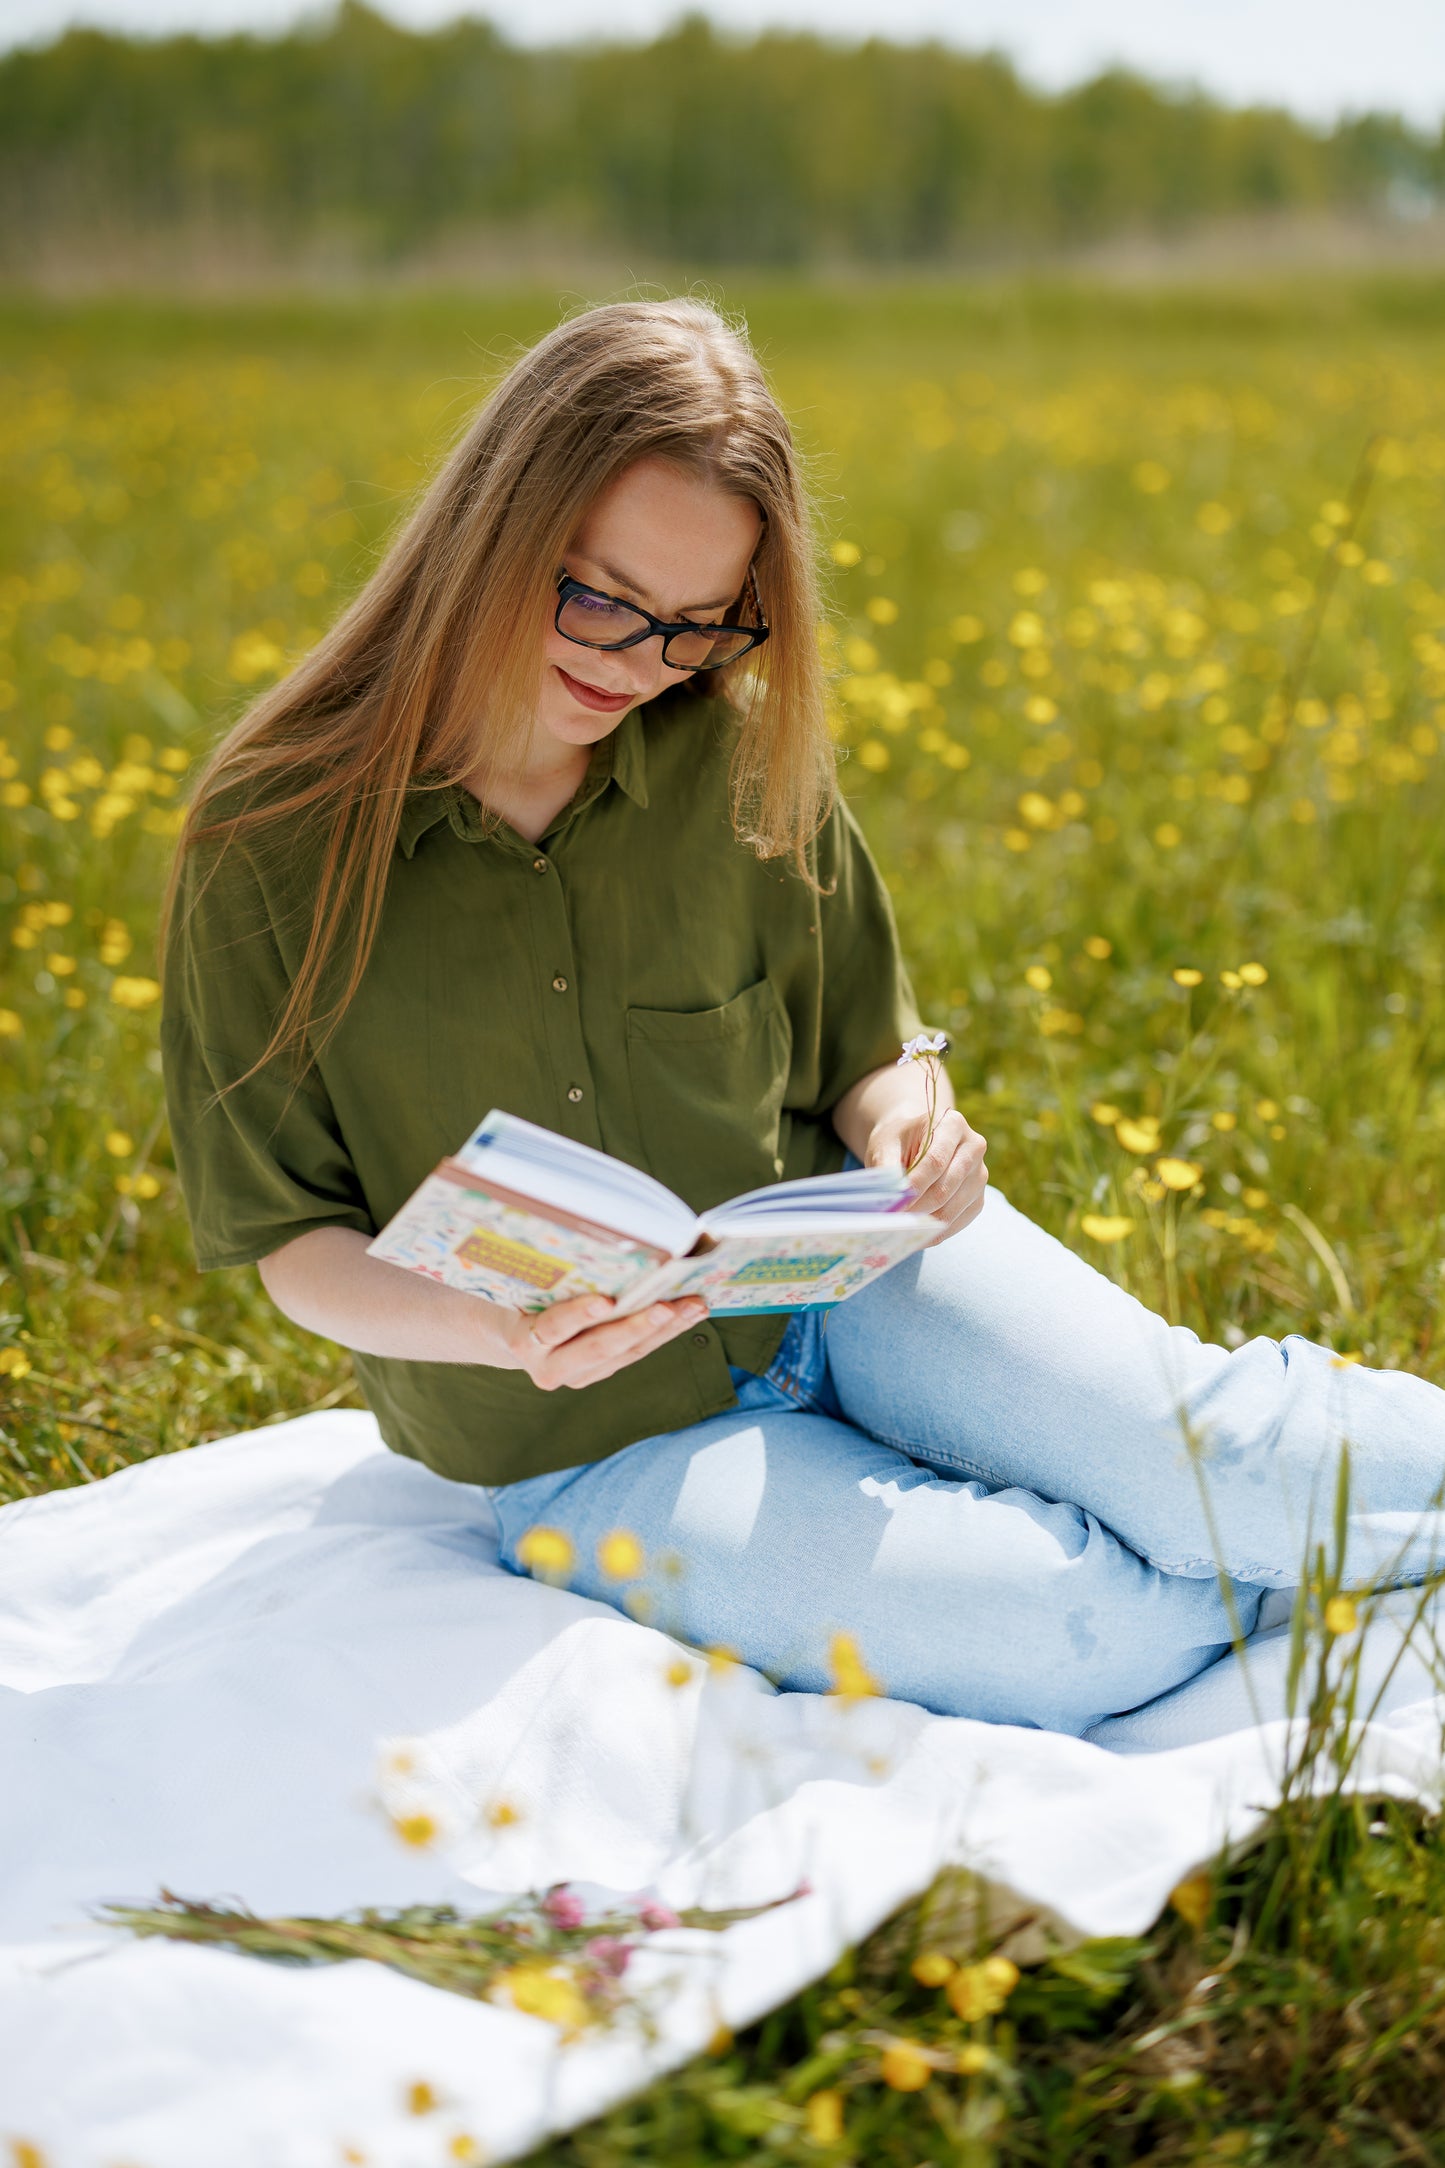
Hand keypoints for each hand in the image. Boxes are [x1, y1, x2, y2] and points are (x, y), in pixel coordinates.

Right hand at [502, 1290, 709, 1391]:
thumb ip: (543, 1270)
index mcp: (523, 1339)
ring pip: (626, 1353)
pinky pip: (634, 1353)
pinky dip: (663, 1332)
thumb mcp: (519, 1283)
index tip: (605, 1301)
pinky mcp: (597, 1374)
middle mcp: (548, 1366)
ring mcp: (575, 1375)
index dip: (578, 1315)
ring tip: (693, 1305)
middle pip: (598, 1347)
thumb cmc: (517, 1293)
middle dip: (637, 1325)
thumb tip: (591, 1229)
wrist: (506, 1331)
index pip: (552, 1327)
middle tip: (667, 1305)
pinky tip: (687, 1313)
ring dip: (664, 1329)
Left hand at [866, 1106, 987, 1242]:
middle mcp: (974, 1147)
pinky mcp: (978, 1198)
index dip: (914, 1186)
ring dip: (924, 1224)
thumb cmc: (898, 1142)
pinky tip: (914, 1235)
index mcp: (952, 1124)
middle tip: (893, 1223)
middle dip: (917, 1209)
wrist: (913, 1144)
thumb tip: (891, 1198)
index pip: (935, 1161)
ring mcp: (980, 1174)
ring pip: (952, 1208)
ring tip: (898, 1231)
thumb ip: (887, 1167)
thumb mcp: (885, 1145)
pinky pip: (958, 1222)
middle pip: (946, 1187)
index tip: (895, 1204)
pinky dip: (935, 1233)